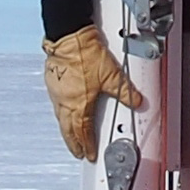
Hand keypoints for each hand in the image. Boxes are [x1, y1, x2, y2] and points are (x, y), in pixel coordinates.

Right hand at [43, 22, 130, 153]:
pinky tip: (65, 107)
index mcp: (79, 103)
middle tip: (77, 151)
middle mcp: (65, 101)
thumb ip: (125, 91)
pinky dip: (61, 112)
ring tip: (70, 134)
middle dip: (73, 143)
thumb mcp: (112, 74)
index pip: (83, 131)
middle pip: (67, 129)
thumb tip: (137, 101)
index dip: (87, 145)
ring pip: (60, 117)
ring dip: (66, 128)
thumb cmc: (84, 53)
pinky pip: (56, 103)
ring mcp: (57, 91)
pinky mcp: (52, 80)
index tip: (89, 154)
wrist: (69, 36)